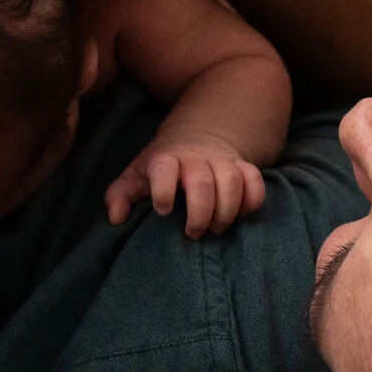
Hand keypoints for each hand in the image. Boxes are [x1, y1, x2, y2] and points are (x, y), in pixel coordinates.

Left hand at [107, 136, 267, 237]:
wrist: (195, 138)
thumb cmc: (162, 167)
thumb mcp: (136, 175)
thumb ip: (120, 195)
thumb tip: (116, 218)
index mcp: (165, 159)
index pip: (164, 168)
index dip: (163, 189)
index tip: (163, 211)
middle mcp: (195, 158)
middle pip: (202, 182)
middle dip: (200, 213)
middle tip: (193, 233)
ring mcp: (222, 161)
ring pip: (232, 181)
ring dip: (226, 211)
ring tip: (215, 229)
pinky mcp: (243, 166)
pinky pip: (255, 181)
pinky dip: (252, 200)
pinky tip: (241, 215)